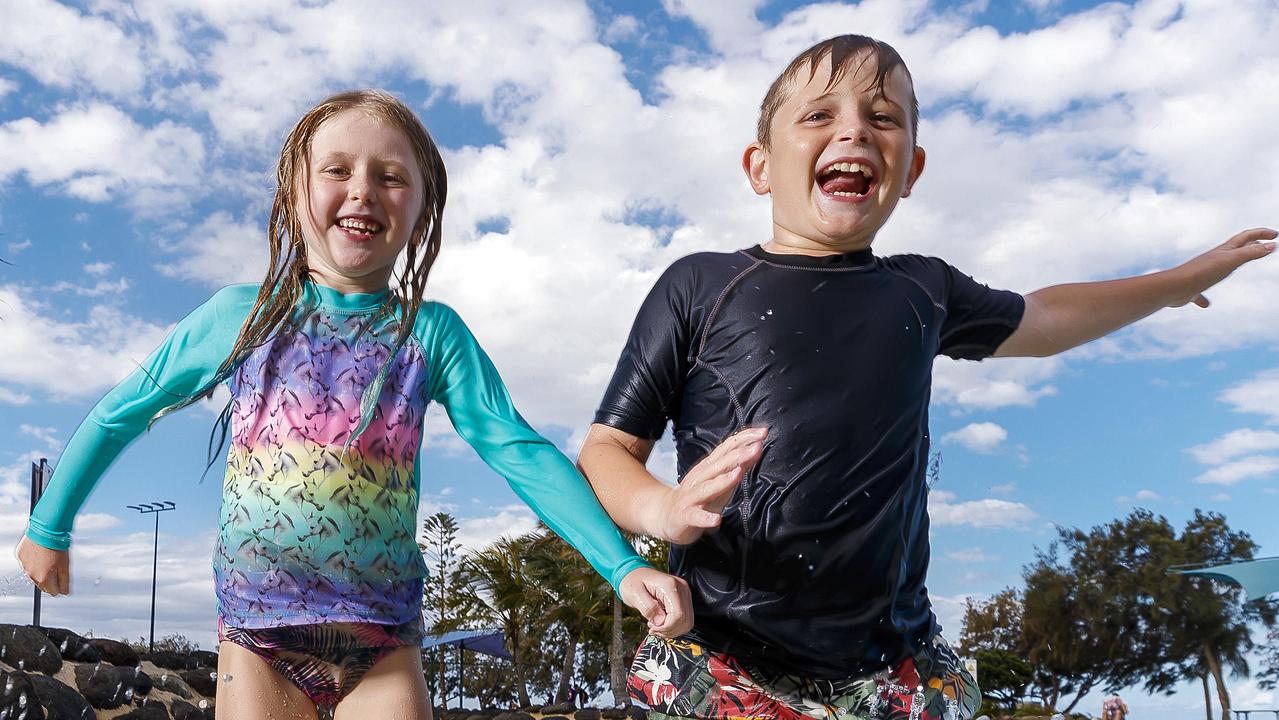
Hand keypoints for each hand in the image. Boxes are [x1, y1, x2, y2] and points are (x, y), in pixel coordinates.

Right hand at [15, 535, 70, 595]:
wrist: (46, 530)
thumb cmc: (57, 546)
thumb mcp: (66, 566)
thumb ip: (65, 582)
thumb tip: (65, 593)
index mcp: (44, 579)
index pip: (53, 592)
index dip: (60, 587)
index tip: (63, 581)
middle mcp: (32, 575)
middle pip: (43, 584)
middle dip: (50, 579)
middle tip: (57, 567)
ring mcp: (24, 565)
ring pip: (34, 574)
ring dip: (41, 569)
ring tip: (49, 557)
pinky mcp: (20, 556)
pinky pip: (27, 563)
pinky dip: (33, 560)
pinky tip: (40, 552)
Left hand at [619, 567, 692, 637]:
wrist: (634, 574)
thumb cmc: (633, 582)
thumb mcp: (635, 595)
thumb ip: (648, 608)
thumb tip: (660, 623)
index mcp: (670, 586)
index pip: (679, 615)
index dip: (667, 627)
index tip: (653, 629)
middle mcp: (681, 589)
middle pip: (685, 620)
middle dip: (669, 630)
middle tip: (653, 629)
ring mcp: (684, 594)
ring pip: (687, 622)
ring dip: (672, 630)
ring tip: (656, 626)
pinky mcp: (683, 599)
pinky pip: (684, 619)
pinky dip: (674, 626)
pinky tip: (661, 623)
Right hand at [652, 426, 767, 544]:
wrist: (665, 514)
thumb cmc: (699, 497)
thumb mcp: (720, 481)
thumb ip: (738, 466)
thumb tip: (757, 449)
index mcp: (708, 467)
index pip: (727, 448)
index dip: (744, 439)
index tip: (763, 432)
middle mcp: (699, 478)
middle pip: (719, 465)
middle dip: (738, 456)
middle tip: (757, 448)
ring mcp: (690, 497)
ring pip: (707, 488)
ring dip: (723, 481)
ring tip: (738, 474)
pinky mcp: (685, 515)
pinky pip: (695, 516)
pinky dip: (705, 517)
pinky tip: (717, 519)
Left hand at [1170, 227, 1275, 307]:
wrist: (1173, 288)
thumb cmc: (1201, 272)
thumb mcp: (1230, 261)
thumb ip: (1251, 253)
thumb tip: (1272, 245)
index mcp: (1223, 251)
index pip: (1246, 237)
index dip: (1261, 233)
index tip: (1275, 235)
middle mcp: (1213, 260)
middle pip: (1235, 249)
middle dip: (1251, 244)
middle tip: (1264, 244)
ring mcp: (1203, 274)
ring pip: (1218, 268)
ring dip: (1229, 265)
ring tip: (1235, 267)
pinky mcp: (1193, 290)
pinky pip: (1200, 293)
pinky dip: (1204, 296)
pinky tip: (1205, 305)